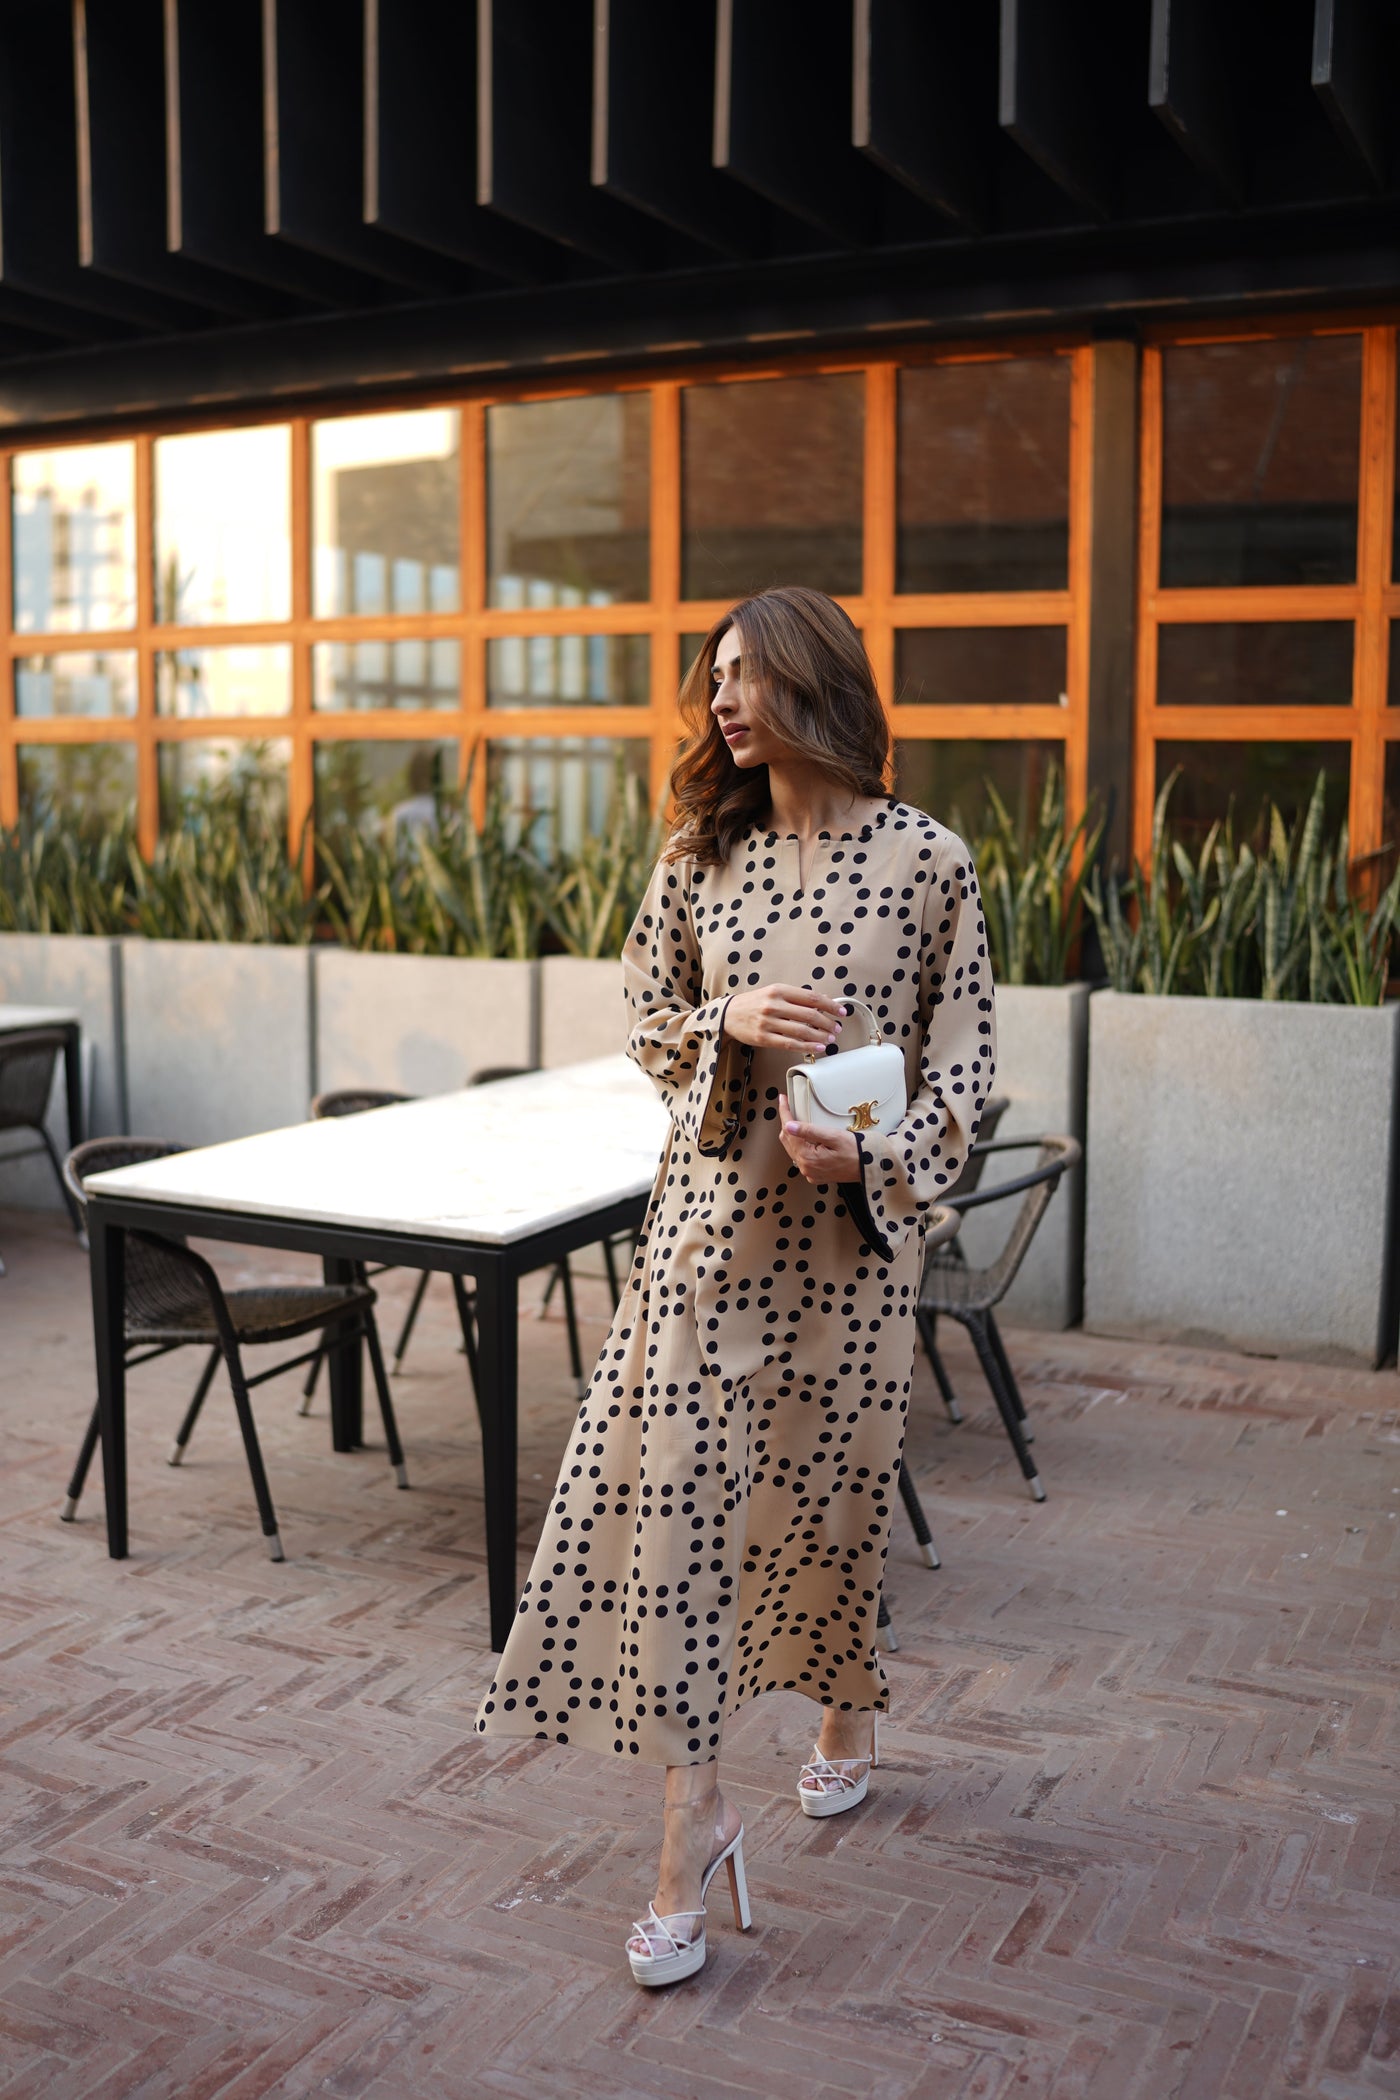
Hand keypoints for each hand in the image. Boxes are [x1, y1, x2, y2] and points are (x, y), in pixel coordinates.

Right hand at [723, 983, 848, 1051]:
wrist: (727, 1014)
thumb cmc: (754, 1003)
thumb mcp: (773, 992)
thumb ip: (796, 997)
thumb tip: (823, 1001)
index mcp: (779, 990)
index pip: (812, 997)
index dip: (830, 1005)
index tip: (841, 1011)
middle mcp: (774, 1004)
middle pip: (810, 1015)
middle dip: (828, 1023)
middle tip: (837, 1028)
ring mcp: (768, 1022)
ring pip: (802, 1031)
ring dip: (820, 1037)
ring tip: (830, 1040)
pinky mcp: (763, 1038)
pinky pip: (790, 1044)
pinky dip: (807, 1047)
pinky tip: (817, 1048)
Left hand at [778, 1093, 861, 1183]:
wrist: (870, 1167)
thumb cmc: (857, 1152)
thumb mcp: (833, 1136)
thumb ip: (809, 1131)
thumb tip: (789, 1125)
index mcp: (808, 1158)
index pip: (789, 1131)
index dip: (785, 1113)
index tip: (783, 1100)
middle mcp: (806, 1167)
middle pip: (788, 1141)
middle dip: (787, 1122)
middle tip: (789, 1107)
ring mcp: (810, 1172)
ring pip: (793, 1149)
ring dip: (793, 1134)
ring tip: (797, 1119)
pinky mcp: (816, 1174)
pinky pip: (801, 1158)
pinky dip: (800, 1145)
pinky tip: (806, 1137)